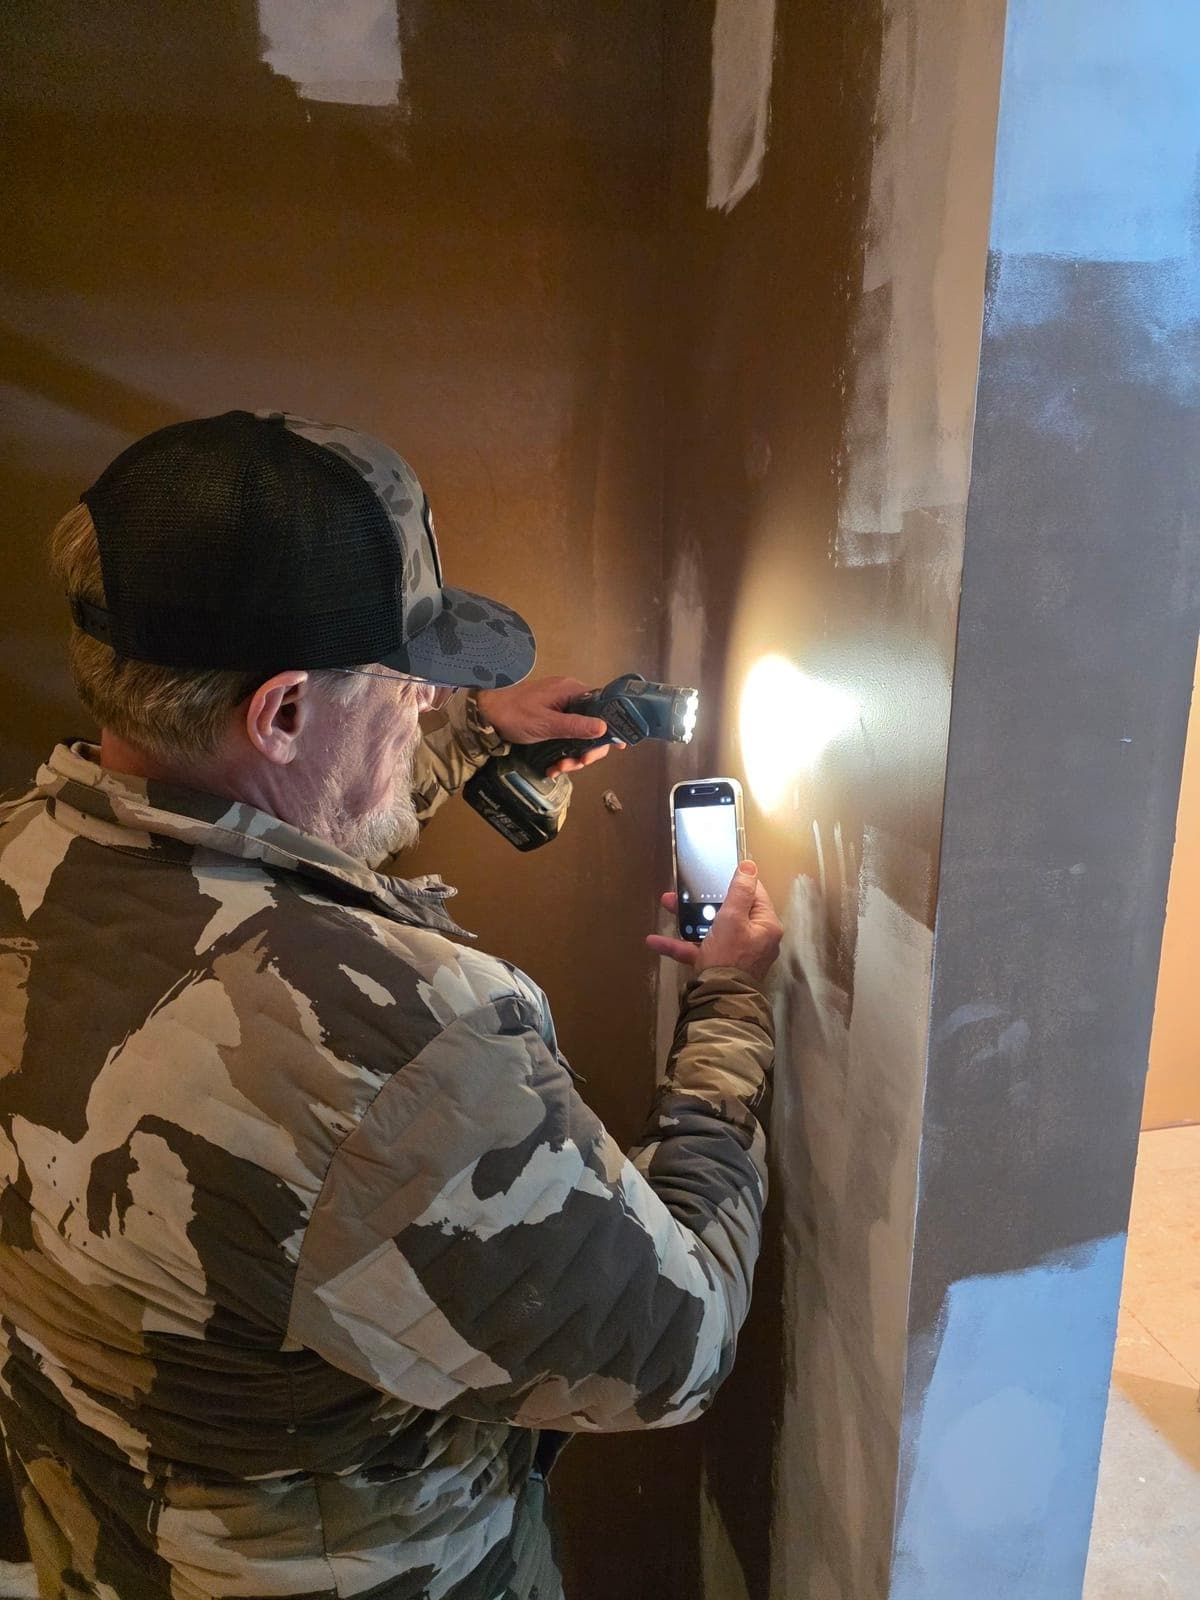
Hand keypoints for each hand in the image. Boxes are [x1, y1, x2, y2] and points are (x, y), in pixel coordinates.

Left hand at [475, 677, 625, 775]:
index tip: (615, 747)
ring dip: (573, 756)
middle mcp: (570, 697)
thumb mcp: (545, 723)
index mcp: (572, 691)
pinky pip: (567, 737)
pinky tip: (552, 767)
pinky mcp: (552, 719)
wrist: (484, 714)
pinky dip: (563, 753)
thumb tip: (605, 727)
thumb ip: (575, 726)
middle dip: (587, 750)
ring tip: (559, 768)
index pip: (604, 706)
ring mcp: (561, 708)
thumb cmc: (514, 715)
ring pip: (580, 735)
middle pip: (594, 725)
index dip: (612, 727)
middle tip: (576, 765)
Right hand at [645, 862, 782, 986]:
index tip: (717, 873)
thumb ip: (740, 890)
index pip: (755, 894)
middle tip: (685, 889)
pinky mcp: (718, 966)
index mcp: (765, 925)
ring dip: (688, 919)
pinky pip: (700, 950)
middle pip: (729, 911)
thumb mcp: (733, 917)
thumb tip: (750, 866)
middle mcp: (754, 938)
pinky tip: (655, 941)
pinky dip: (680, 944)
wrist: (718, 999)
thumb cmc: (729, 954)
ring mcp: (735, 953)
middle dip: (703, 900)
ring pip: (711, 929)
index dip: (736, 882)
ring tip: (666, 905)